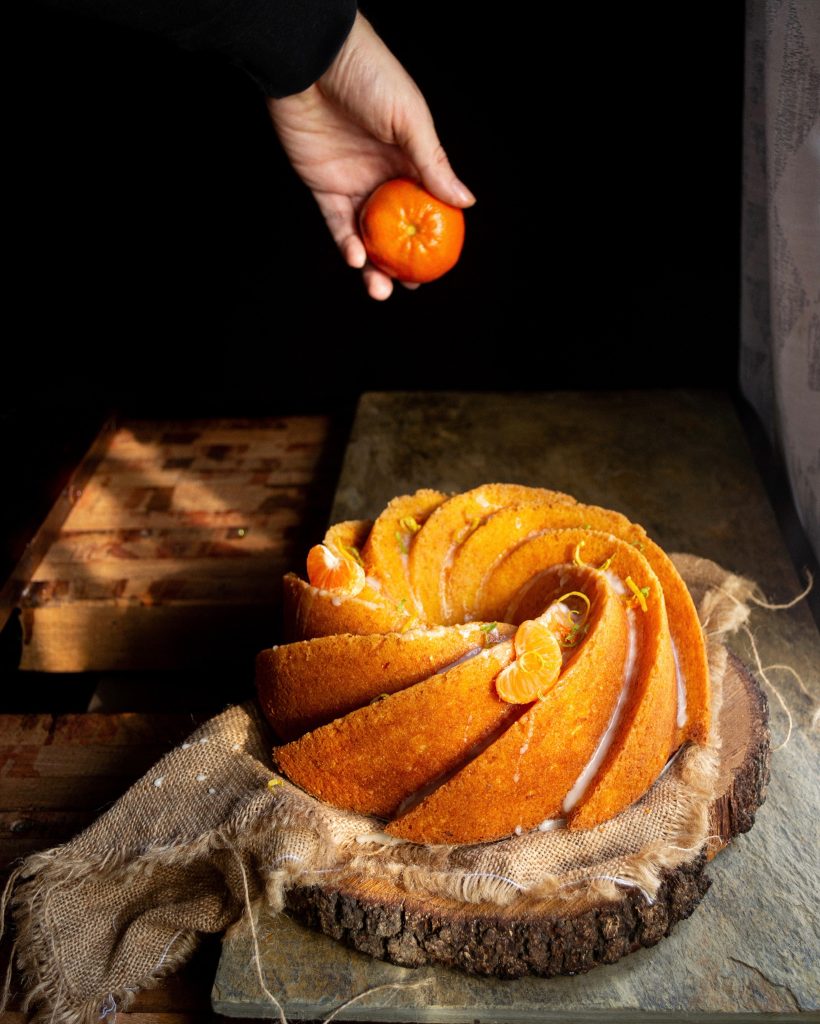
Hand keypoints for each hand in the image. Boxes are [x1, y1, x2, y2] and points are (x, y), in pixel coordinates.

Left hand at [266, 12, 474, 299]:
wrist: (313, 60)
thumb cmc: (369, 77)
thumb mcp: (411, 121)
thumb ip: (434, 165)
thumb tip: (466, 202)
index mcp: (411, 158)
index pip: (428, 204)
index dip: (434, 235)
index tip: (440, 264)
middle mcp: (384, 174)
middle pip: (397, 227)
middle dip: (402, 261)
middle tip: (411, 286)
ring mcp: (354, 182)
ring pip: (366, 234)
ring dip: (372, 265)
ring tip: (380, 289)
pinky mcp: (323, 186)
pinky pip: (337, 224)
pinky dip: (346, 245)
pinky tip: (356, 259)